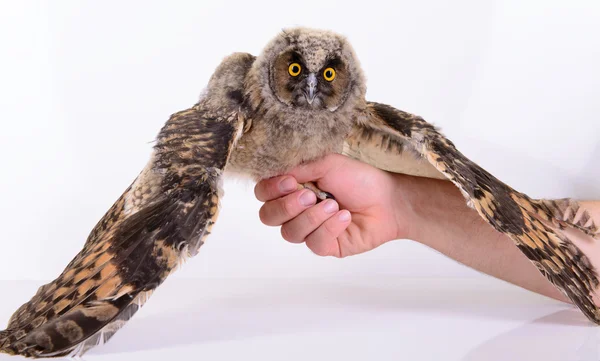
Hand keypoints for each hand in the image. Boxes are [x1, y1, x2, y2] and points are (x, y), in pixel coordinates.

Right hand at [254, 154, 415, 256]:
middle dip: (286, 207)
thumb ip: (299, 169)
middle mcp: (296, 211)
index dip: (270, 190)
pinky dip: (329, 228)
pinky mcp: (326, 246)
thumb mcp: (327, 164)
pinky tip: (344, 217)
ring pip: (290, 233)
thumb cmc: (359, 179)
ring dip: (311, 217)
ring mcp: (309, 230)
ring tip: (333, 205)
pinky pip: (314, 243)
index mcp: (292, 188)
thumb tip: (277, 175)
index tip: (290, 182)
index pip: (263, 194)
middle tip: (309, 195)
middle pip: (269, 216)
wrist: (388, 200)